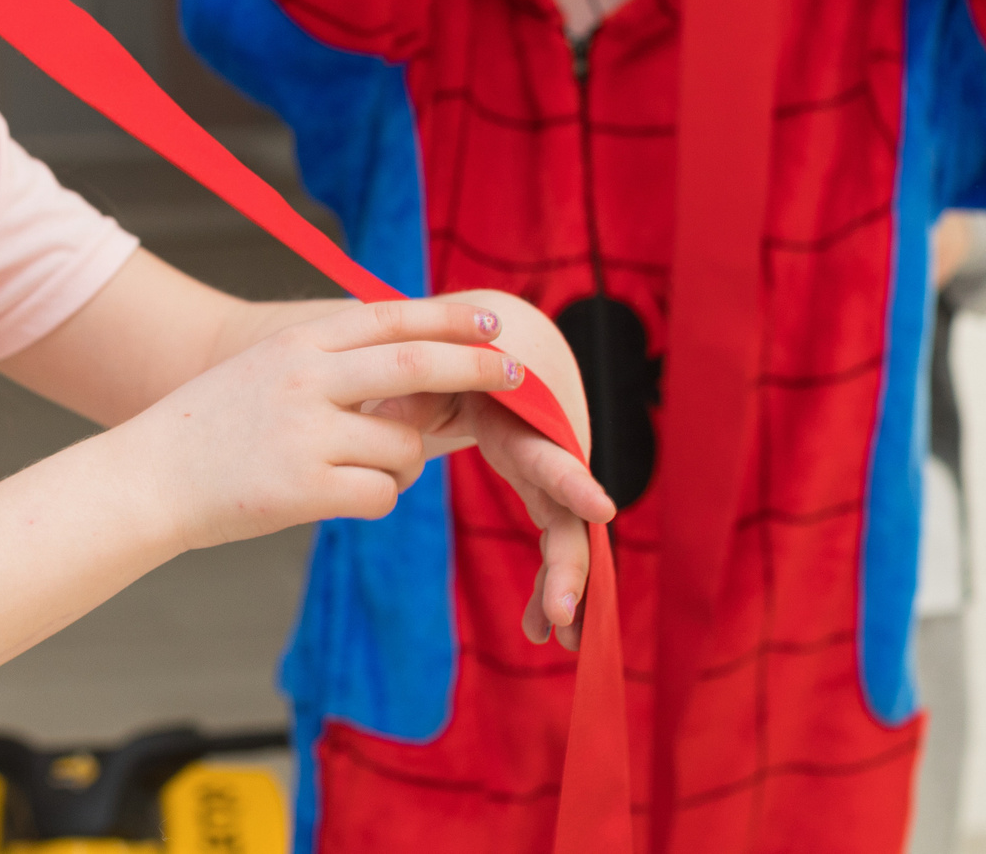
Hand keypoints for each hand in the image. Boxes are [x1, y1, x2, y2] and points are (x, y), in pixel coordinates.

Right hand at [119, 297, 528, 552]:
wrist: (147, 478)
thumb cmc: (212, 430)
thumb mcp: (268, 373)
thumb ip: (332, 366)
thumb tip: (417, 367)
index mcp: (298, 345)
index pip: (390, 318)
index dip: (448, 318)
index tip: (493, 320)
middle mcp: (306, 379)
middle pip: (419, 364)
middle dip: (479, 368)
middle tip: (519, 375)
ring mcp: (306, 433)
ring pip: (405, 446)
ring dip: (401, 463)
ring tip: (351, 470)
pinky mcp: (305, 488)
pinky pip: (382, 494)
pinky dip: (374, 498)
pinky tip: (332, 497)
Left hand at [366, 292, 613, 647]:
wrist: (487, 347)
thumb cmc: (456, 356)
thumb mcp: (432, 368)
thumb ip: (412, 394)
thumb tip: (385, 417)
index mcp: (525, 420)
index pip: (554, 453)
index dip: (575, 480)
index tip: (600, 510)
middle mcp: (549, 451)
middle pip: (570, 514)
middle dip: (571, 567)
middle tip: (563, 617)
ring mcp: (549, 476)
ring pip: (568, 538)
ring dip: (567, 588)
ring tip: (559, 638)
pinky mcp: (541, 492)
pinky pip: (554, 544)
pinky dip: (550, 585)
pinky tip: (539, 627)